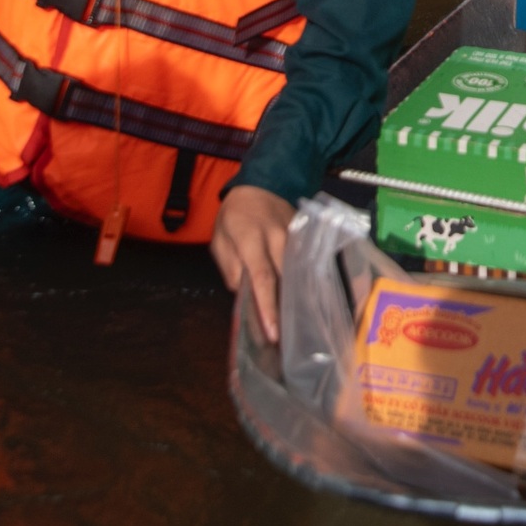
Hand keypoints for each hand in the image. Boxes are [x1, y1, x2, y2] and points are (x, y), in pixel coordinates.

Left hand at [211, 185, 294, 342]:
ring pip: (299, 274)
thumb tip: (243, 294)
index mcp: (252, 240)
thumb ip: (230, 268)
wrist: (261, 185)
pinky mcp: (305, 238)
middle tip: (285, 340)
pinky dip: (302, 283)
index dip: (268, 307)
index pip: (262, 278)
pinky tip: (302, 301)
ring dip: (296, 299)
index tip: (273, 332)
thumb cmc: (234, 216)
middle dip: (286, 310)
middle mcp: (278, 239)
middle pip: (286, 280)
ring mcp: (295, 237)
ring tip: (295, 327)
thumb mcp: (220, 240)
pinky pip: (304, 264)